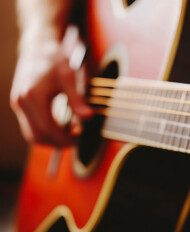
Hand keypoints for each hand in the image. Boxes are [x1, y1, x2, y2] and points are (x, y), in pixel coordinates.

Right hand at [10, 28, 92, 145]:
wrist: (39, 47)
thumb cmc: (55, 60)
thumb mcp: (70, 77)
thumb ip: (77, 99)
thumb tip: (88, 117)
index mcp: (33, 96)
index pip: (48, 128)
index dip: (64, 137)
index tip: (79, 136)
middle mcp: (21, 102)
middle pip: (37, 136)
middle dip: (57, 142)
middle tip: (75, 139)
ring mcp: (17, 103)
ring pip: (31, 134)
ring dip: (50, 139)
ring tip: (69, 134)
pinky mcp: (18, 103)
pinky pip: (29, 126)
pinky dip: (44, 131)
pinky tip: (59, 127)